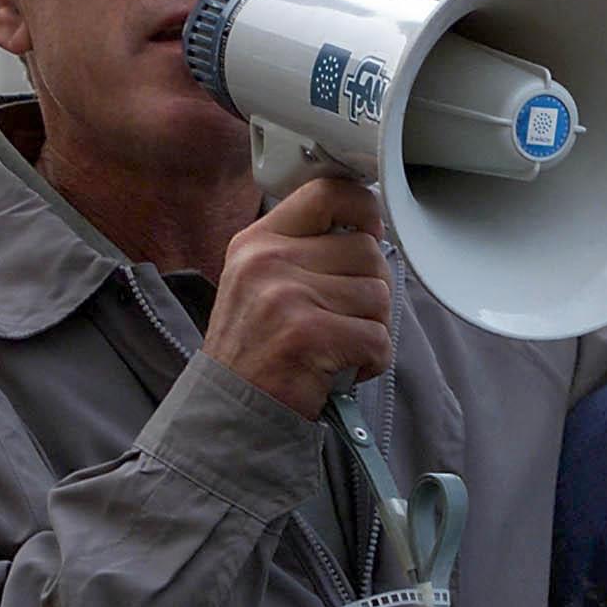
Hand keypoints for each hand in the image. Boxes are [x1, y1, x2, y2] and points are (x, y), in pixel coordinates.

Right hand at [204, 178, 393, 419]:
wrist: (228, 413)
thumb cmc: (255, 351)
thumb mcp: (260, 281)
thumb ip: (306, 249)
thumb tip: (370, 230)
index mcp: (259, 241)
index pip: (329, 193)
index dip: (364, 210)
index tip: (370, 233)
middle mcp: (269, 261)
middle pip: (367, 251)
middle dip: (371, 290)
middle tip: (346, 320)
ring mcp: (286, 296)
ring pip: (378, 296)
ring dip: (372, 329)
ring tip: (338, 347)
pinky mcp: (308, 335)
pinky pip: (378, 338)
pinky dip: (372, 361)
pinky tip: (342, 369)